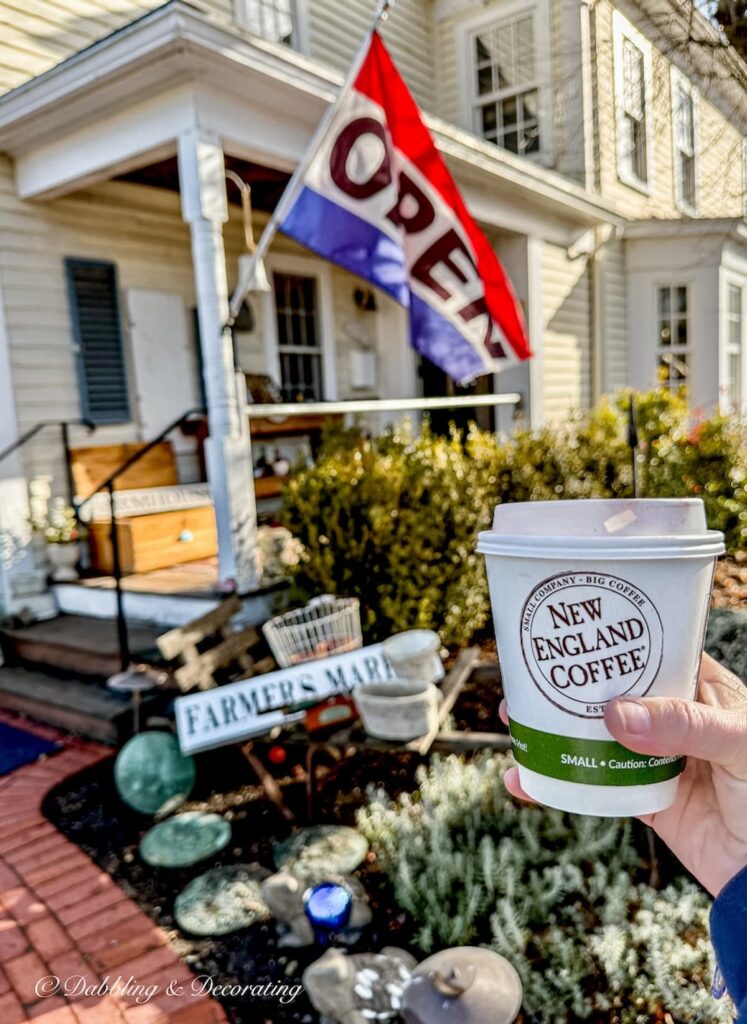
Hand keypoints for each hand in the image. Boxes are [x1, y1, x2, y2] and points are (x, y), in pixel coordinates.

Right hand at [501, 653, 746, 895]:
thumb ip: (684, 726)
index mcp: (700, 688)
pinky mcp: (641, 799)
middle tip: (524, 676)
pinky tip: (525, 781)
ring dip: (552, 729)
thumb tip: (615, 716)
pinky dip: (555, 785)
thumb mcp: (739, 744)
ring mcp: (653, 759)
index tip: (565, 630)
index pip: (649, 650)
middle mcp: (672, 718)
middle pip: (608, 691)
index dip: (608, 637)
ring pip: (592, 736)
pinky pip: (591, 787)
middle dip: (564, 683)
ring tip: (514, 719)